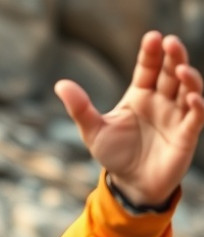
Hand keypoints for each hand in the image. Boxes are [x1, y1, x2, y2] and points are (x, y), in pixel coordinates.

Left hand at [55, 31, 203, 206]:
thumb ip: (80, 107)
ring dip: (188, 79)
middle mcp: (161, 102)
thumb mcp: (92, 130)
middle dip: (174, 57)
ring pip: (188, 91)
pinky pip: (196, 118)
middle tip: (171, 42)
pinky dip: (196, 106)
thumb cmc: (113, 154)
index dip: (151, 53)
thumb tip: (60, 84)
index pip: (148, 68)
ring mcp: (175, 117)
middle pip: (171, 74)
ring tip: (181, 69)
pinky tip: (192, 97)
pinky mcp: (185, 136)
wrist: (129, 184)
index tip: (152, 37)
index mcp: (139, 95)